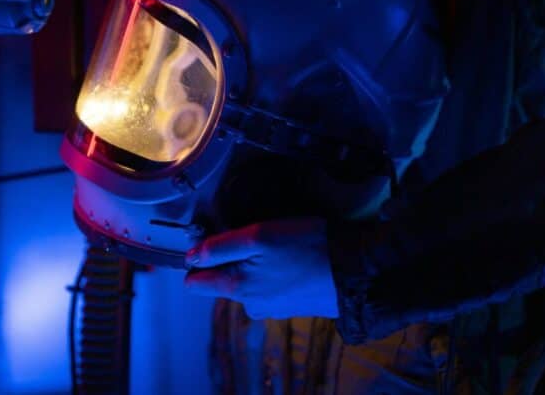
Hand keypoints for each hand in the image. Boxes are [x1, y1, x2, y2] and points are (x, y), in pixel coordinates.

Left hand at [184, 217, 339, 319]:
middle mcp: (249, 304)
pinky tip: (291, 259)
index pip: (195, 282)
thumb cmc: (306, 247)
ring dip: (255, 264)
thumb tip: (190, 257)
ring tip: (278, 246)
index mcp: (236, 288)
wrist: (354, 271)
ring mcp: (270, 308)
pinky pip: (269, 286)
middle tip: (255, 237)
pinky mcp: (289, 306)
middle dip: (231, 258)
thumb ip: (220, 248)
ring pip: (247, 281)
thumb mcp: (259, 237)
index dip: (197, 258)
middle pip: (222, 279)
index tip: (212, 239)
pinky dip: (274, 272)